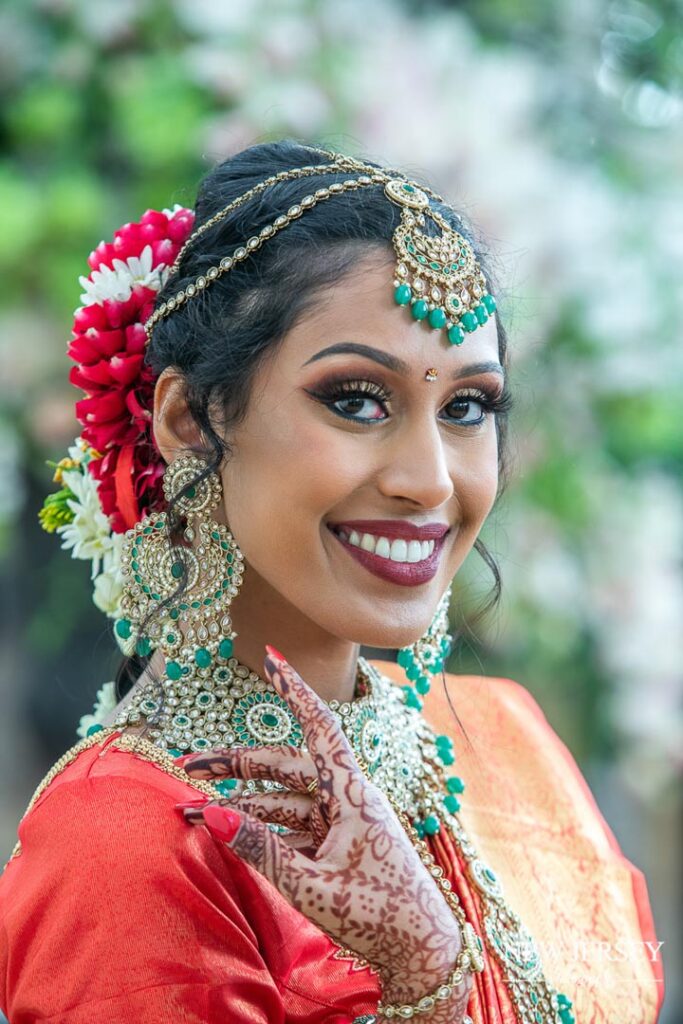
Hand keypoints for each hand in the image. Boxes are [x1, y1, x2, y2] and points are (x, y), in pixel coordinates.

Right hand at [177, 646, 472, 1018]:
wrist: (422, 954)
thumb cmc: (377, 916)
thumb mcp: (309, 885)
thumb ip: (259, 849)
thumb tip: (210, 812)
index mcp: (351, 793)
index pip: (320, 727)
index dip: (294, 690)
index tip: (272, 656)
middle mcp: (348, 797)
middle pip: (287, 767)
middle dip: (236, 764)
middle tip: (189, 765)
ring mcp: (343, 821)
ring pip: (285, 798)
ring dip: (242, 801)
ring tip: (192, 807)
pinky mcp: (339, 844)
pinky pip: (295, 825)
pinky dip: (262, 827)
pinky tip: (230, 831)